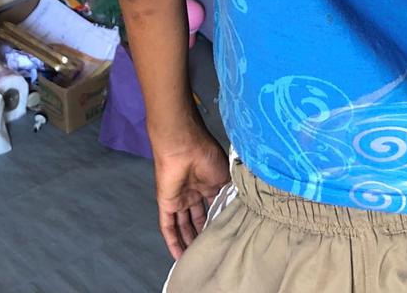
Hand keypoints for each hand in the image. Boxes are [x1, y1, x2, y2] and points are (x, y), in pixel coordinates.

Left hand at [151, 122, 229, 259]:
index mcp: (208, 184)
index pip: (213, 209)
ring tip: (196, 261)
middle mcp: (193, 192)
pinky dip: (172, 241)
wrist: (184, 145)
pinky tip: (178, 257)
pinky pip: (167, 226)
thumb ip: (231, 193)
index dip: (218, 223)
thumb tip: (240, 210)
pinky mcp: (166, 203)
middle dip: (202, 236)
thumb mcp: (226, 176)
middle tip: (210, 255)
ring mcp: (179, 198)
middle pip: (196, 220)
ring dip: (188, 242)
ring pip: (182, 226)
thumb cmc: (207, 156)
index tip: (227, 239)